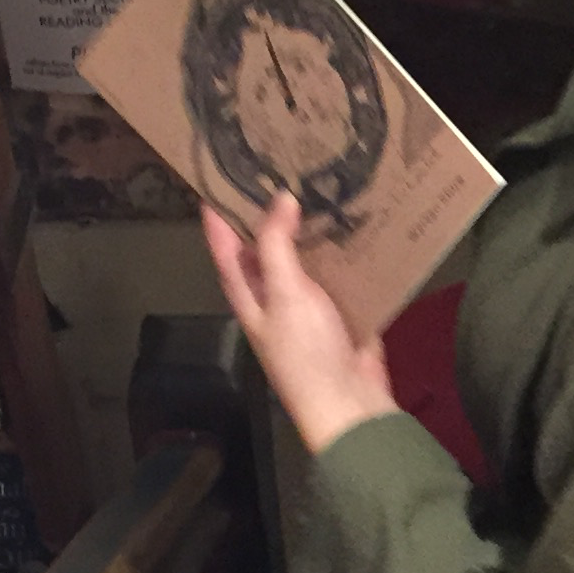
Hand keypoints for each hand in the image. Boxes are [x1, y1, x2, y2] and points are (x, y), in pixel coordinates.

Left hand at [202, 193, 397, 457]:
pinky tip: (357, 225)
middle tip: (277, 170)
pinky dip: (346, 252)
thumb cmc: (306, 352)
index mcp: (250, 297)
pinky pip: (341, 274)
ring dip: (311, 229)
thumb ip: (276, 246)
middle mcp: (275, 299)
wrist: (350, 402)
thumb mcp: (284, 294)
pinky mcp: (342, 312)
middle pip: (265, 250)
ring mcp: (309, 306)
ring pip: (305, 259)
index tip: (216, 180)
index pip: (226, 251)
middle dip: (268, 216)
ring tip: (321, 186)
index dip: (218, 218)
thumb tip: (279, 197)